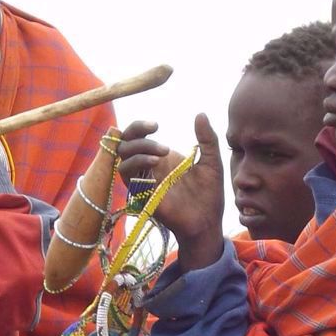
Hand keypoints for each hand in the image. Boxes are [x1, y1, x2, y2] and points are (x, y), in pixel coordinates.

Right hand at [116, 116, 224, 270]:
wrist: (208, 220)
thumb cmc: (209, 194)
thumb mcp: (211, 161)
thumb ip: (207, 139)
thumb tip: (200, 114)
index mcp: (160, 158)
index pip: (137, 137)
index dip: (139, 127)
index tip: (155, 124)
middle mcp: (147, 168)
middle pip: (125, 143)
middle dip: (136, 131)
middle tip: (155, 128)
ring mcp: (143, 180)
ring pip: (123, 157)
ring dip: (139, 148)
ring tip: (162, 152)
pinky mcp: (141, 194)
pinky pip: (128, 175)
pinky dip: (137, 163)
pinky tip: (155, 161)